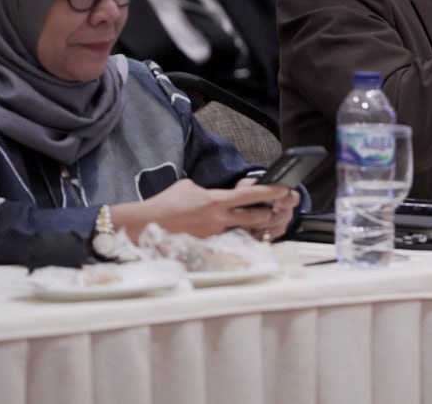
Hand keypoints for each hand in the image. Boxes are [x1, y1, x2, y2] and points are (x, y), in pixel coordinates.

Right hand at [112, 178, 296, 240]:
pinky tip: (239, 234)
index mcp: (216, 201)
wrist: (147, 224)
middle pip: (256, 218)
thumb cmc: (167, 202)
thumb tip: (218, 193)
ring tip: (264, 222)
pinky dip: (236, 236)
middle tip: (280, 209)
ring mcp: (215, 234)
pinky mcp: (208, 245)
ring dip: (256, 227)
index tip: (284, 188)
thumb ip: (209, 190)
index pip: (251, 196)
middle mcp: (219, 219)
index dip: (271, 192)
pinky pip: (229, 240)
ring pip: (245, 231)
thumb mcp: (190, 186)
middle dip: (271, 214)